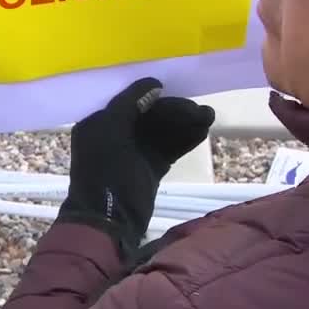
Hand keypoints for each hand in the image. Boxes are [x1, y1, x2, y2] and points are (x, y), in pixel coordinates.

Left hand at [58, 78, 214, 258]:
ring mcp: (132, 154)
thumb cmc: (106, 173)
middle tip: (204, 112)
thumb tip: (154, 85)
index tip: (183, 96)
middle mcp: (115, 135)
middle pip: (150, 117)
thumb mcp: (112, 132)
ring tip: (209, 118)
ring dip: (185, 125)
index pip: (132, 103)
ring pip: (161, 133)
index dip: (157, 98)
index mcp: (99, 123)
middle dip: (177, 113)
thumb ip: (130, 104)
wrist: (108, 222)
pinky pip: (166, 150)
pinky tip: (202, 133)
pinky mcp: (147, 171)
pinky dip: (183, 142)